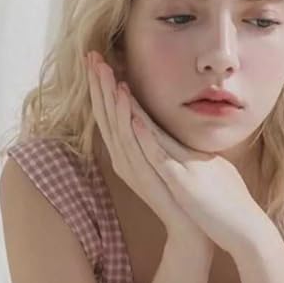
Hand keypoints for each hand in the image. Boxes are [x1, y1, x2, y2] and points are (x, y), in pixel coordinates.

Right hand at [86, 51, 213, 257]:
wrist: (191, 225)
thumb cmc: (180, 190)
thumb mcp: (165, 158)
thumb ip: (154, 139)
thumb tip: (151, 117)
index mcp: (129, 152)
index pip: (111, 114)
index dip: (102, 88)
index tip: (97, 61)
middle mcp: (125, 158)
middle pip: (106, 116)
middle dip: (98, 86)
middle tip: (92, 57)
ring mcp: (134, 168)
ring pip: (117, 128)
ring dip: (110, 99)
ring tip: (105, 73)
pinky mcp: (149, 177)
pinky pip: (136, 147)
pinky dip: (130, 125)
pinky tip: (126, 105)